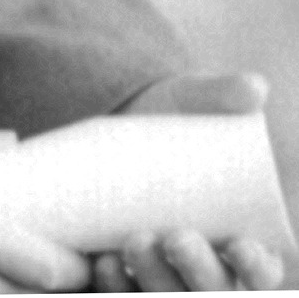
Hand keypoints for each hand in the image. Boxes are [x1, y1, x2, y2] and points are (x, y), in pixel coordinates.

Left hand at [91, 74, 285, 291]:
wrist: (102, 128)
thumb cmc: (162, 122)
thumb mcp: (187, 103)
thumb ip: (220, 92)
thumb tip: (256, 87)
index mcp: (236, 240)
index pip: (262, 274)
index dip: (257, 269)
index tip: (241, 245)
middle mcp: (202, 272)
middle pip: (213, 291)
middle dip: (199, 272)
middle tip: (176, 237)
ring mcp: (161, 282)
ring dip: (153, 281)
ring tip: (132, 241)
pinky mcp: (121, 285)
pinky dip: (115, 290)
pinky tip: (103, 265)